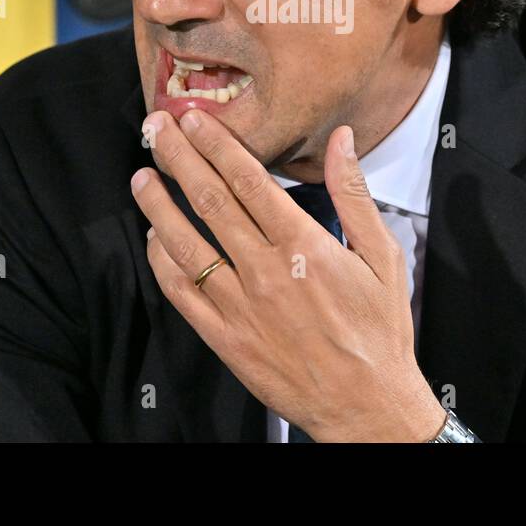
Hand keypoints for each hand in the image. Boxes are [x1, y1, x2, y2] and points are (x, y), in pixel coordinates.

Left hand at [131, 108, 444, 441]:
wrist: (366, 404)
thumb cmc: (379, 331)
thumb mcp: (384, 256)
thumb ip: (356, 195)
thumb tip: (344, 141)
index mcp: (304, 246)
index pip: (249, 181)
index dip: (217, 145)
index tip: (195, 121)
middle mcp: (266, 272)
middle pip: (211, 202)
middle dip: (179, 159)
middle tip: (157, 129)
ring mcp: (241, 307)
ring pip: (187, 245)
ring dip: (158, 207)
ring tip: (141, 177)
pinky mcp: (226, 338)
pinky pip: (183, 295)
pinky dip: (163, 263)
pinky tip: (154, 240)